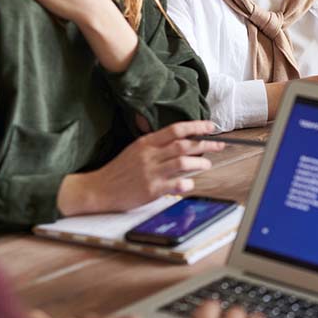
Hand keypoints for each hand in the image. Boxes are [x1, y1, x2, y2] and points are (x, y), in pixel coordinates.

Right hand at [56, 120, 224, 215]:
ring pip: (183, 163)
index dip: (196, 127)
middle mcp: (149, 156)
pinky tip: (189, 183)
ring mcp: (150, 173)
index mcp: (146, 143)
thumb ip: (157, 145)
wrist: (97, 189)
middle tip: (219, 145)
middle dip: (206, 144)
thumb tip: (182, 142)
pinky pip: (175, 184)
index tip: (211, 127)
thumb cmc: (119, 170)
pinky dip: (186, 183)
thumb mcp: (135, 150)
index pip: (175, 130)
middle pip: (184, 145)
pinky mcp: (150, 190)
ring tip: (206, 164)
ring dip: (199, 163)